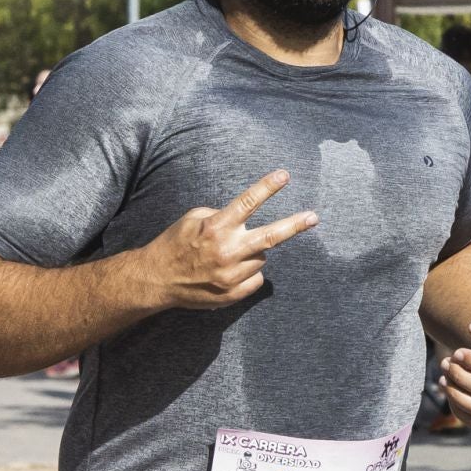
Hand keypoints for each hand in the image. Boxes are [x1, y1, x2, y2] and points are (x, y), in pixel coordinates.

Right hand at [138, 170, 316, 310]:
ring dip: (251, 253)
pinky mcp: (232, 294)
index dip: (268, 187)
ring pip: (261, 258)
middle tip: (313, 217)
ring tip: (228, 255)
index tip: (284, 175)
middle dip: (295, 225)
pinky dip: (248, 273)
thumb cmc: (175, 244)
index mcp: (217, 228)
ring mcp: (231, 275)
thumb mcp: (192, 218)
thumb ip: (221, 215)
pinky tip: (229, 271)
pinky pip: (256, 279)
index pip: (248, 202)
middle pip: (271, 237)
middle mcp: (227, 251)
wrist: (157, 280)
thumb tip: (243, 219)